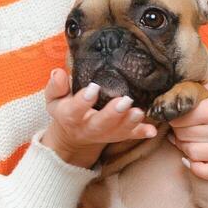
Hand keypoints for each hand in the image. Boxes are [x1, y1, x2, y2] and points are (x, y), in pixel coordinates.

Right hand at [41, 68, 156, 167]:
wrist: (74, 135)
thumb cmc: (66, 109)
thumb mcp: (55, 99)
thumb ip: (56, 87)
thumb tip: (58, 72)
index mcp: (70, 116)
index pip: (74, 110)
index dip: (82, 101)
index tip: (93, 88)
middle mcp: (88, 128)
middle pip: (100, 124)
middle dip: (113, 114)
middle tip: (124, 101)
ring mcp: (106, 133)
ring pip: (118, 131)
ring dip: (129, 122)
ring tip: (139, 112)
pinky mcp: (119, 135)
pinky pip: (131, 135)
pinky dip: (142, 132)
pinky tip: (151, 130)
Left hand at [168, 76, 207, 181]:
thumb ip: (204, 84)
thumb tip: (180, 89)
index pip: (182, 117)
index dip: (174, 115)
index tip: (176, 115)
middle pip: (184, 135)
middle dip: (177, 130)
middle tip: (180, 127)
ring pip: (192, 154)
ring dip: (183, 147)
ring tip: (185, 140)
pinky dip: (196, 169)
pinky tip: (191, 160)